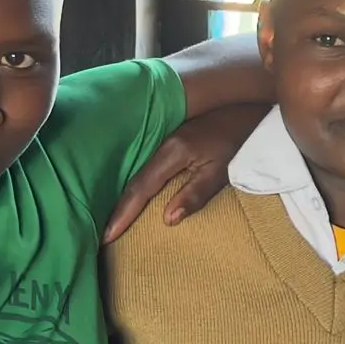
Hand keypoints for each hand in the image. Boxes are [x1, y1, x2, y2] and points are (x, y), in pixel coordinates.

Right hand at [103, 101, 268, 243]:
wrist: (242, 107)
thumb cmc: (235, 141)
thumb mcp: (219, 172)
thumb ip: (194, 195)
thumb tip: (167, 219)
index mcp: (171, 153)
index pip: (141, 188)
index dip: (124, 213)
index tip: (107, 236)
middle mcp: (161, 146)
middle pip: (133, 182)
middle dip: (117, 209)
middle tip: (102, 236)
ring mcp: (163, 141)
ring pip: (137, 173)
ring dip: (124, 198)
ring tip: (111, 221)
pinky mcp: (169, 141)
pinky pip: (146, 167)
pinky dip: (136, 186)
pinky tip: (131, 198)